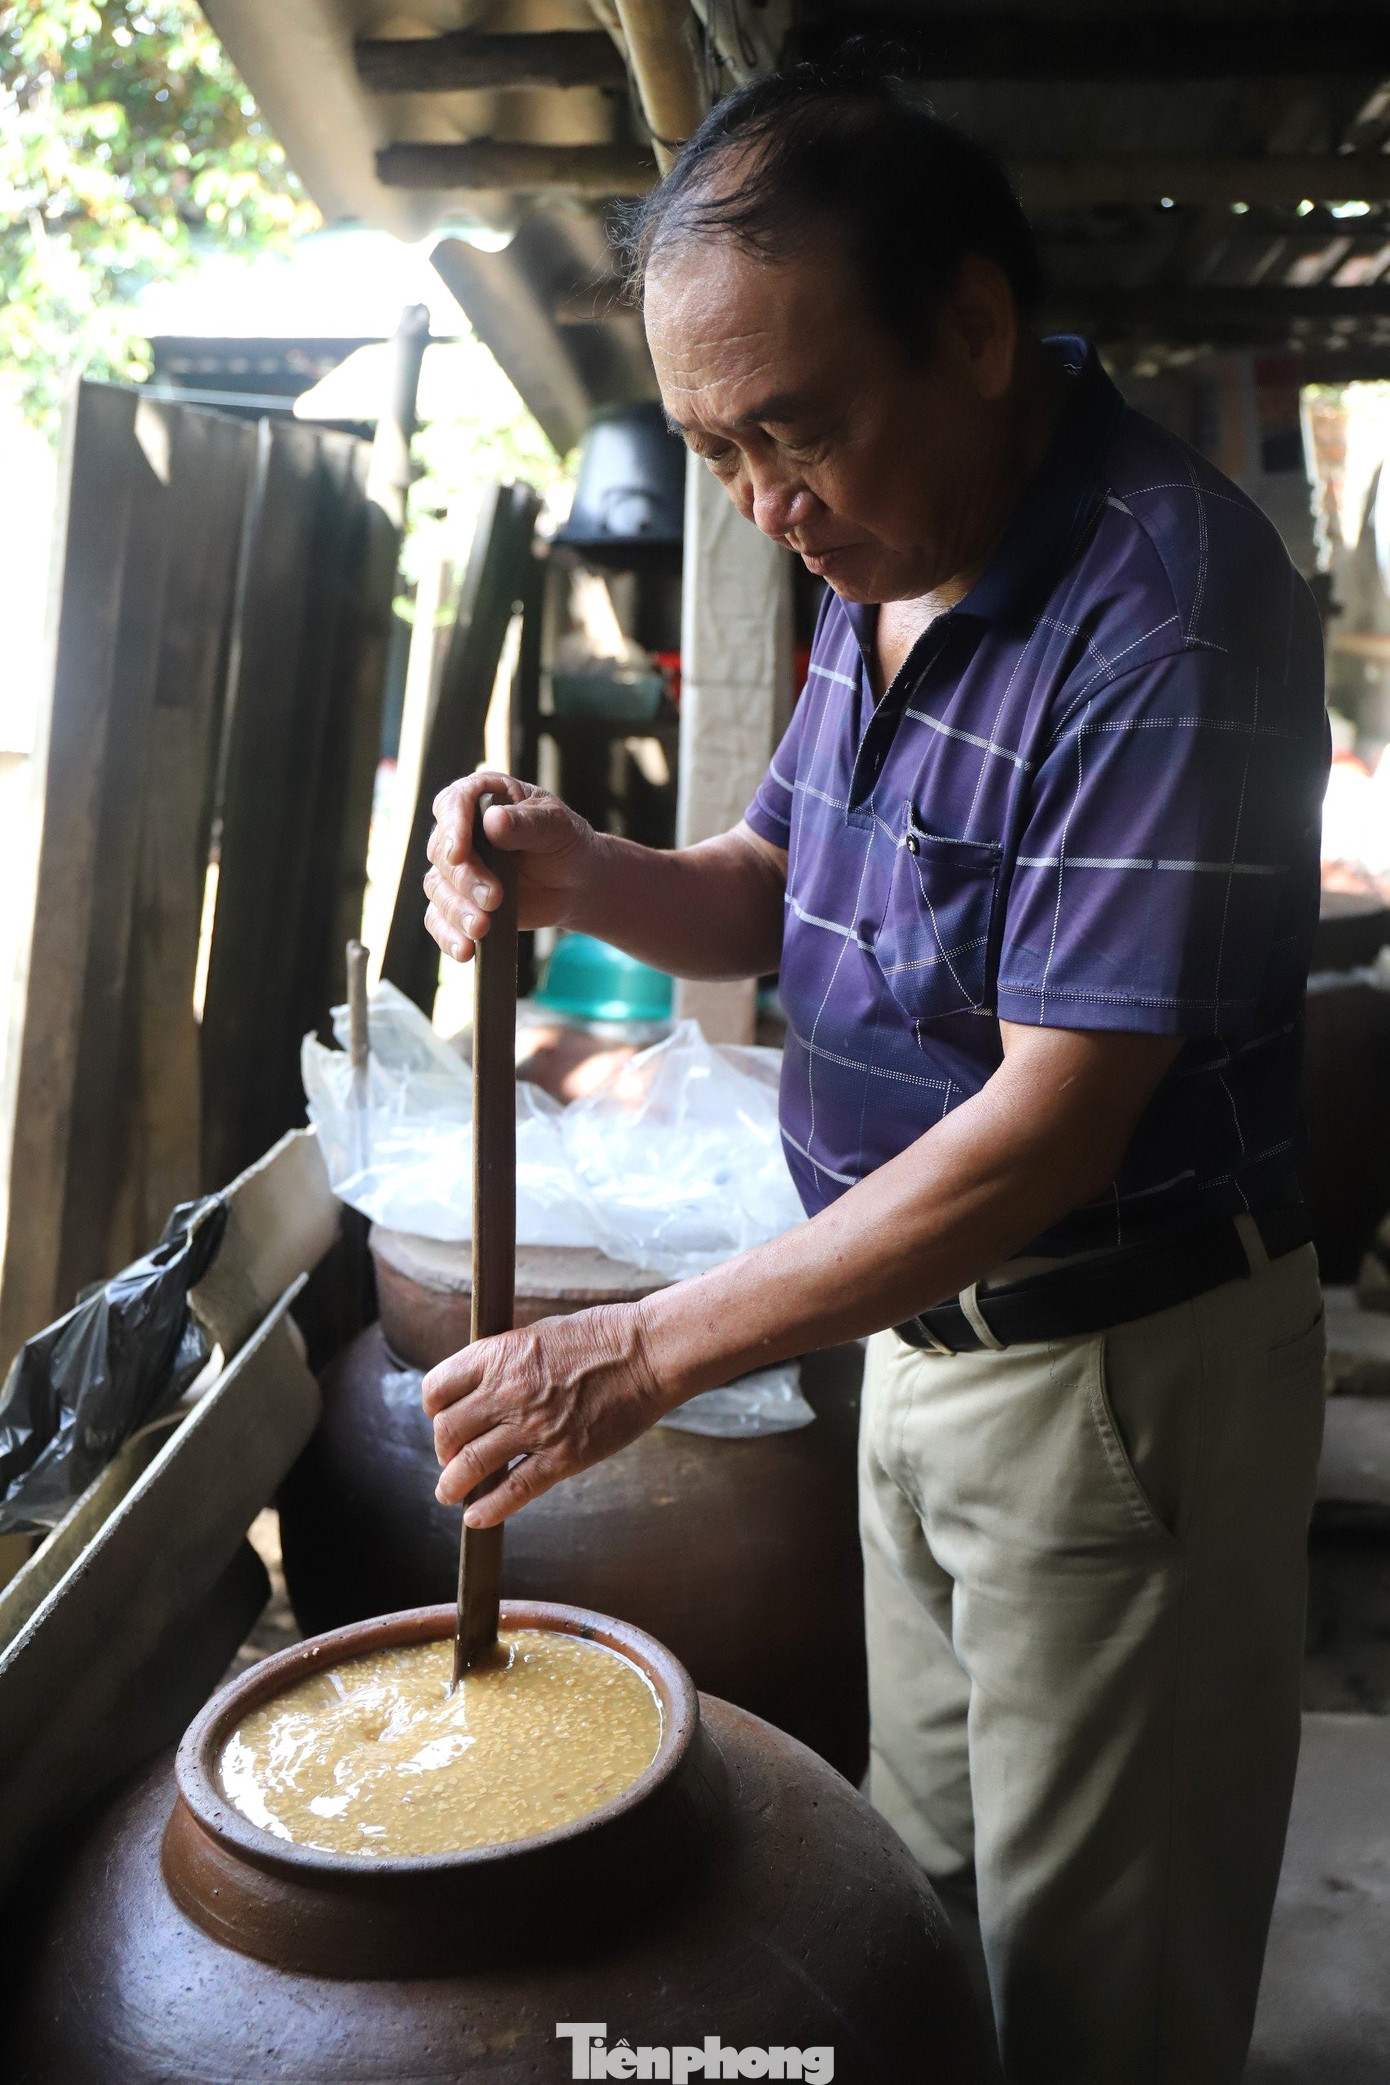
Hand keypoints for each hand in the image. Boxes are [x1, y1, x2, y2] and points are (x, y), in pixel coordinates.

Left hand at [422, 1303, 668, 1525]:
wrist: (647, 1353)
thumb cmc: (600, 1337)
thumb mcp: (538, 1334)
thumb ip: (506, 1361)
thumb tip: (482, 1387)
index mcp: (498, 1355)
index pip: (438, 1388)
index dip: (434, 1408)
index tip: (441, 1417)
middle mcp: (506, 1393)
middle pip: (448, 1432)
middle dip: (443, 1449)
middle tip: (450, 1458)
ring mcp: (533, 1428)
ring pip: (470, 1466)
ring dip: (452, 1485)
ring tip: (449, 1494)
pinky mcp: (562, 1457)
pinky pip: (514, 1491)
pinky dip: (489, 1509)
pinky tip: (477, 1518)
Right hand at [423, 772, 597, 964]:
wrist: (576, 882)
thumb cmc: (566, 843)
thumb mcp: (556, 825)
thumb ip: (526, 823)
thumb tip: (493, 822)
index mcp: (481, 797)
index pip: (453, 805)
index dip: (452, 829)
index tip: (458, 854)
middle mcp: (461, 831)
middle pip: (442, 853)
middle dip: (466, 880)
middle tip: (494, 899)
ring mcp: (457, 869)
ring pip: (438, 889)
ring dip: (457, 911)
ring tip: (483, 929)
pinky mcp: (459, 901)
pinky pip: (439, 919)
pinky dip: (448, 936)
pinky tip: (465, 951)